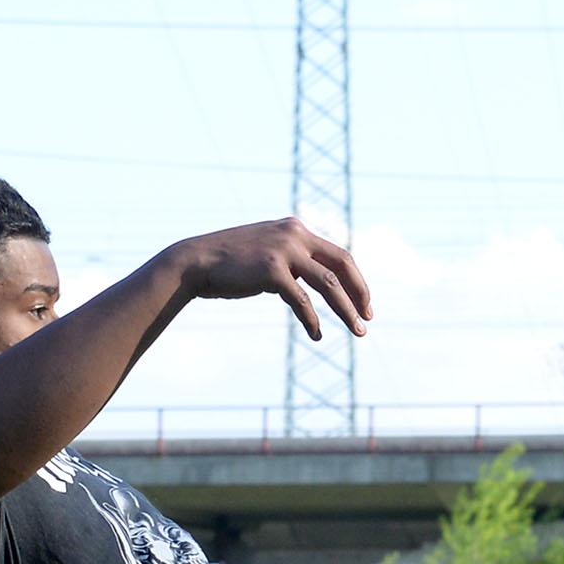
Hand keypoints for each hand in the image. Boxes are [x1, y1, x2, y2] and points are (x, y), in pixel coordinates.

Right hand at [163, 220, 372, 346]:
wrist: (196, 262)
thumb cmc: (230, 263)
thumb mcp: (267, 252)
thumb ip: (292, 259)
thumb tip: (315, 280)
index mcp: (295, 229)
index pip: (339, 254)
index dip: (356, 280)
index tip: (364, 302)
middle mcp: (294, 234)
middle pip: (342, 265)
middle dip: (359, 293)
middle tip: (368, 317)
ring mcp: (283, 251)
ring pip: (328, 284)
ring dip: (346, 310)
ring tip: (358, 331)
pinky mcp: (271, 271)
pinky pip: (302, 301)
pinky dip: (312, 320)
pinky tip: (317, 335)